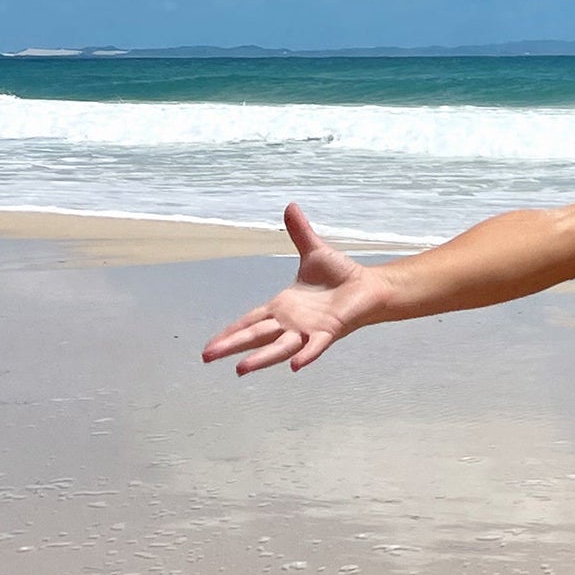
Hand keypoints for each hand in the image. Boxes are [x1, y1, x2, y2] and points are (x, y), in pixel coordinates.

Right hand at [202, 204, 388, 375]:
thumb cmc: (340, 275)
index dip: (230, 331)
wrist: (368, 286)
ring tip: (239, 369)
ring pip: (279, 347)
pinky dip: (305, 355)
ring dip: (261, 358)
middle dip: (231, 346)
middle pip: (255, 335)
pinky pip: (314, 347)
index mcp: (282, 307)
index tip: (209, 346)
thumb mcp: (314, 251)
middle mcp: (290, 323)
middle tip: (207, 356)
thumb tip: (290, 205)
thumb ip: (300, 232)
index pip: (250, 321)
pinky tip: (294, 365)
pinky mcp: (328, 332)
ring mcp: (308, 330)